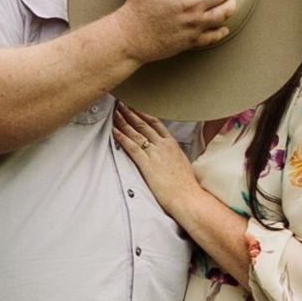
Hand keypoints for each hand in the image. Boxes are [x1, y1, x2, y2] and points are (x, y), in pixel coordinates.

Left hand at [110, 99, 207, 218]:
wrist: (188, 197)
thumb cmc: (186, 185)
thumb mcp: (182, 163)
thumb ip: (173, 155)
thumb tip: (168, 155)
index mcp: (172, 144)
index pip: (156, 123)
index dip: (144, 113)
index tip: (136, 106)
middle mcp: (163, 145)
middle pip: (144, 124)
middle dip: (131, 112)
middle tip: (121, 103)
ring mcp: (155, 153)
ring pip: (136, 132)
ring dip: (124, 120)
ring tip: (115, 111)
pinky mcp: (147, 164)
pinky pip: (131, 146)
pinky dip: (121, 137)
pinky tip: (113, 130)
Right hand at [118, 0, 238, 62]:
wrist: (130, 37)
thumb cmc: (138, 8)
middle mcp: (190, 7)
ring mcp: (192, 25)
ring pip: (223, 14)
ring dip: (230, 6)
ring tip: (230, 2)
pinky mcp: (191, 41)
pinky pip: (214, 36)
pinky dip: (222, 30)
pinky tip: (223, 25)